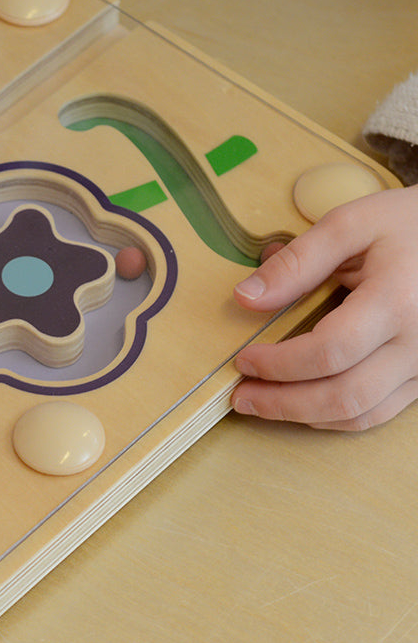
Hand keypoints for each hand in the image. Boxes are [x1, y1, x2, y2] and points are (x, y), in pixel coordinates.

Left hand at [231, 185, 417, 429]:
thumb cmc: (409, 226)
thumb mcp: (352, 224)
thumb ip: (297, 262)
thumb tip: (244, 297)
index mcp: (397, 300)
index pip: (329, 350)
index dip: (279, 364)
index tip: (243, 359)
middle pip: (344, 395)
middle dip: (283, 403)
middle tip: (241, 397)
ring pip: (360, 413)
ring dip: (303, 416)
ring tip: (261, 405)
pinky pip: (378, 413)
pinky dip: (334, 418)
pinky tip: (302, 406)